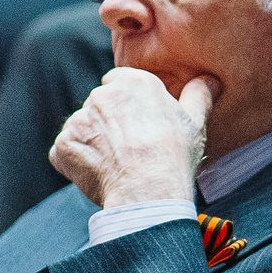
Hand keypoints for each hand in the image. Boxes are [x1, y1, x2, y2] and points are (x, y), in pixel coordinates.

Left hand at [49, 68, 214, 208]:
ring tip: (115, 166)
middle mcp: (101, 94)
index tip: (138, 124)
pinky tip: (98, 175)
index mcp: (133, 82)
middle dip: (109, 123)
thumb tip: (208, 80)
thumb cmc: (174, 156)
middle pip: (99, 105)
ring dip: (92, 142)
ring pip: (83, 129)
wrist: (148, 191)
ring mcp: (78, 119)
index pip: (119, 82)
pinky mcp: (63, 145)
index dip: (128, 104)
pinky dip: (76, 163)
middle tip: (129, 149)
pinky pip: (66, 152)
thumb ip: (198, 95)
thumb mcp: (195, 122)